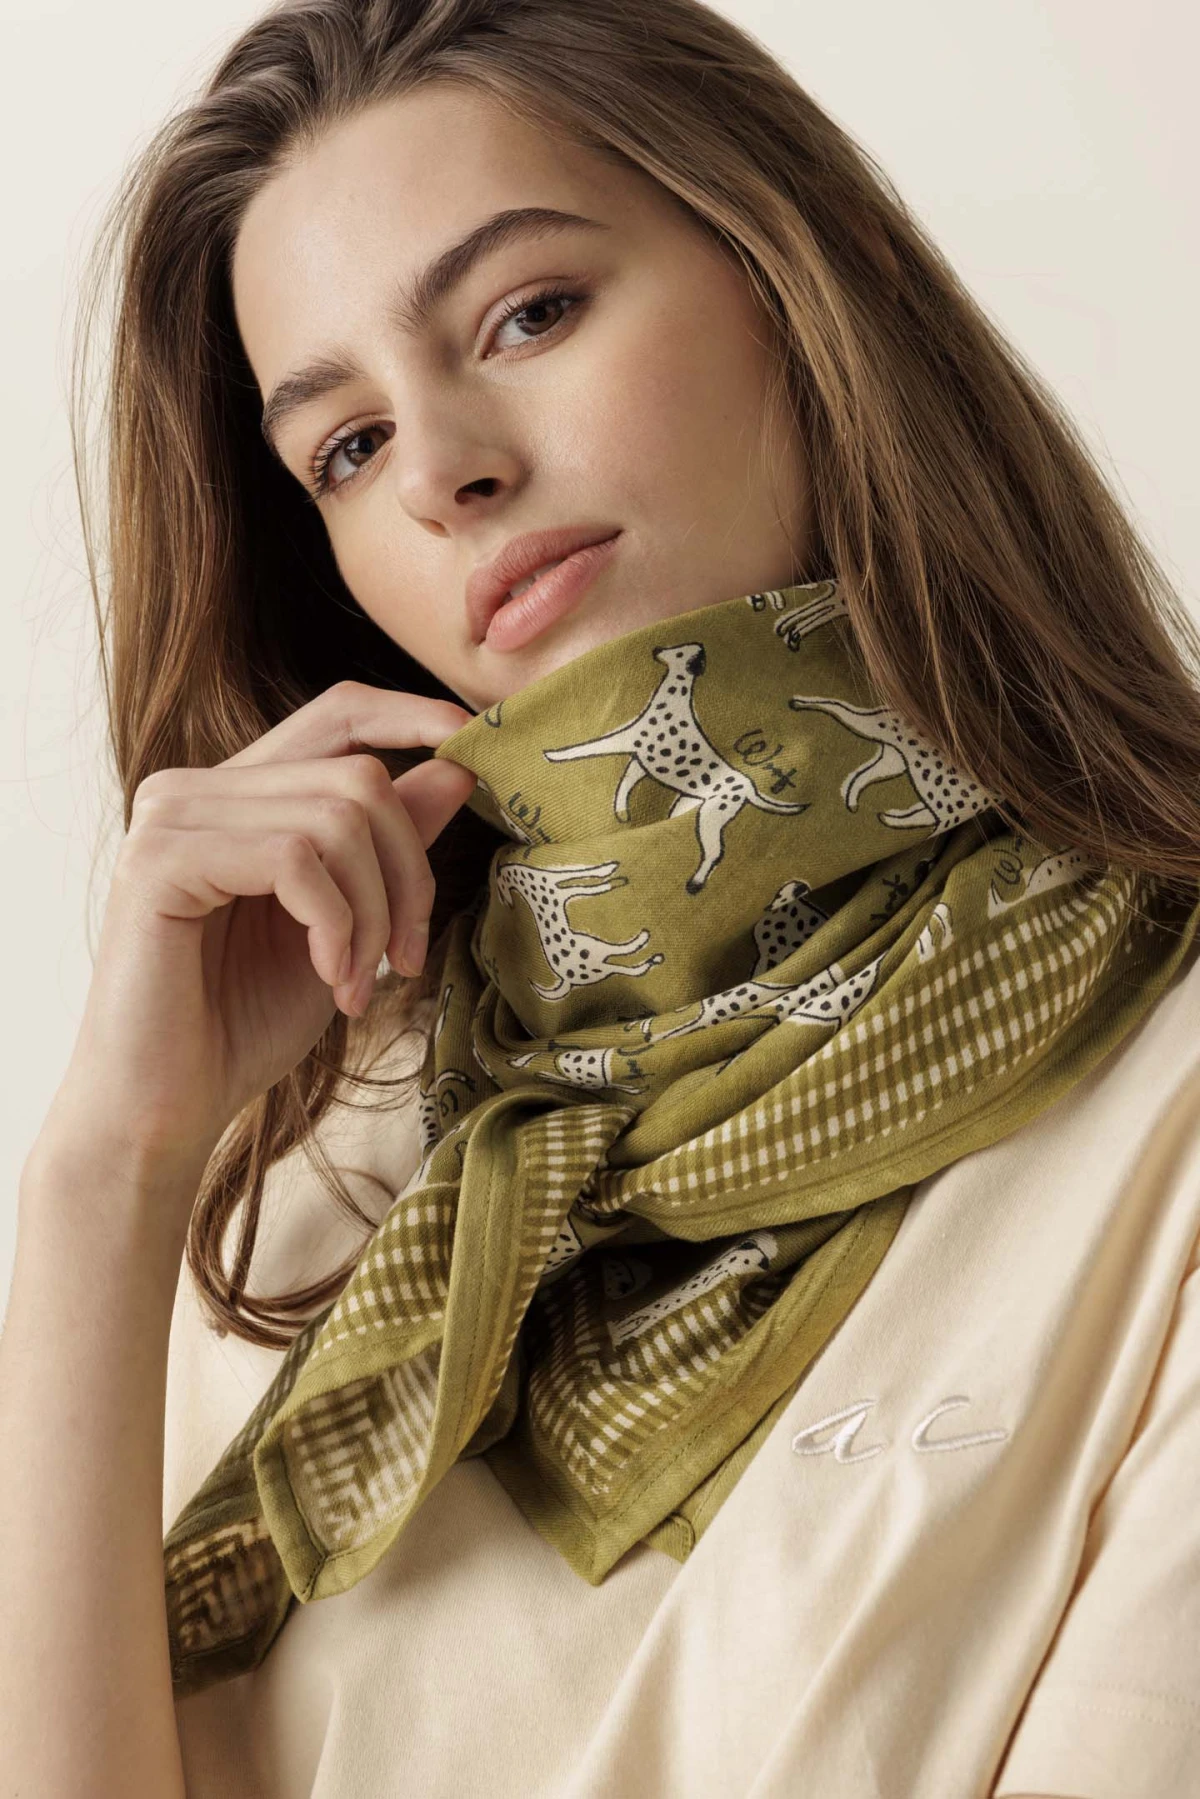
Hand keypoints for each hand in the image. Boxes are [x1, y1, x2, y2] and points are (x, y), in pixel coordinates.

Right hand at [33, 681, 476, 1182]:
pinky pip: (292, 858)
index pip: (338, 713)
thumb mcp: (346, 924)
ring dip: (374, 914)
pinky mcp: (159, 859)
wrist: (165, 1109)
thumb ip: (389, 843)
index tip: (474, 744)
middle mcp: (195, 788)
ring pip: (336, 818)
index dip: (413, 715)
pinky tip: (328, 979)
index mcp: (237, 794)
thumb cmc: (243, 1024)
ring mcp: (171, 816)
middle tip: (407, 960)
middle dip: (410, 875)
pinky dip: (334, 924)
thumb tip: (459, 765)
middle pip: (359, 777)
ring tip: (357, 983)